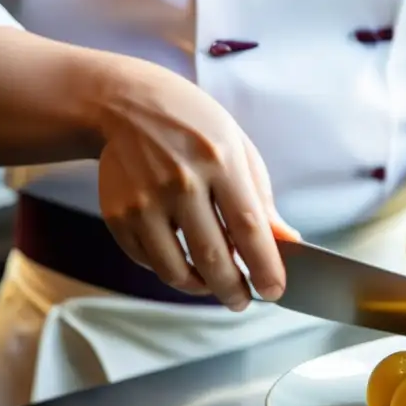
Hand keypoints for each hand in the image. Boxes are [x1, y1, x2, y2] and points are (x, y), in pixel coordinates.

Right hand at [95, 57, 297, 309]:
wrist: (124, 103)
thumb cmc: (195, 128)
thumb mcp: (238, 150)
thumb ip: (262, 200)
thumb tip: (288, 243)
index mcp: (220, 160)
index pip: (250, 228)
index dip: (265, 267)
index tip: (275, 291)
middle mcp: (180, 181)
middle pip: (213, 257)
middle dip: (233, 290)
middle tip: (242, 301)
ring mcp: (144, 199)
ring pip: (175, 269)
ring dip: (200, 287)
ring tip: (214, 285)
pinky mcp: (117, 213)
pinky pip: (148, 260)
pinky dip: (169, 269)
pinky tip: (183, 261)